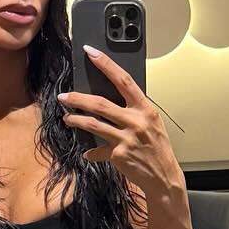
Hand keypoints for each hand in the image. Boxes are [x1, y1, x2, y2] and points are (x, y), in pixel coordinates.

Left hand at [58, 48, 181, 199]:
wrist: (164, 176)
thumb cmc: (158, 148)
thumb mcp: (152, 123)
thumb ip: (134, 110)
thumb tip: (110, 100)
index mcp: (145, 109)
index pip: (124, 80)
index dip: (106, 64)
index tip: (91, 52)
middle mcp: (136, 121)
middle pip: (100, 104)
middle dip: (78, 98)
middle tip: (64, 96)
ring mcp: (126, 139)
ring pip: (93, 124)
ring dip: (76, 120)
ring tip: (67, 118)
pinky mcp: (118, 155)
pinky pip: (98, 150)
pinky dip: (91, 152)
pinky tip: (87, 152)